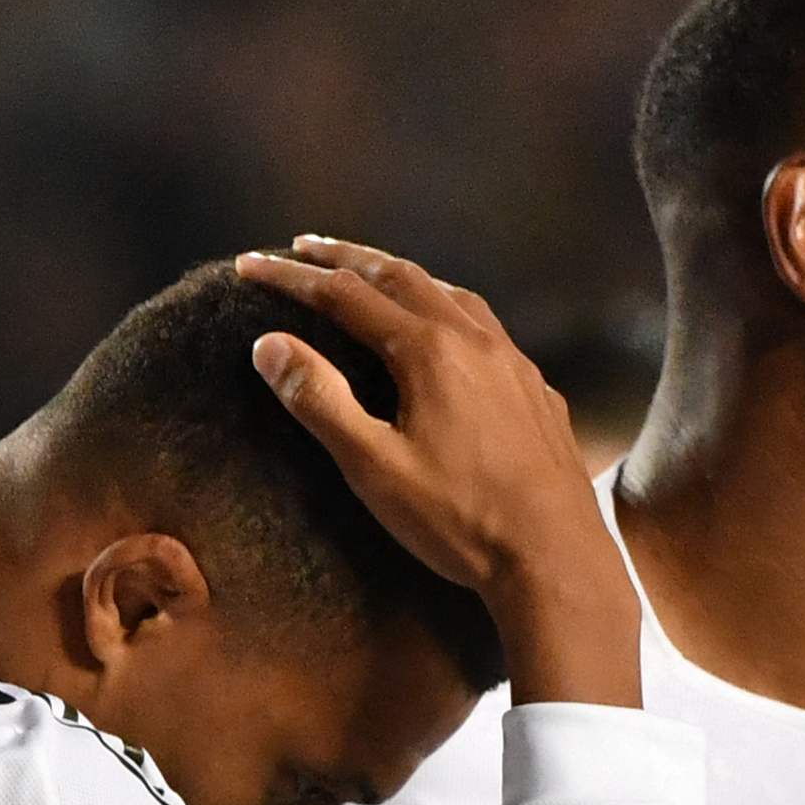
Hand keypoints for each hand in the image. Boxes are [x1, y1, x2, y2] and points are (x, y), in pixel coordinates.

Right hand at [231, 237, 636, 704]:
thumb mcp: (374, 468)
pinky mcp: (537, 390)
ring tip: (372, 274)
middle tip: (304, 247)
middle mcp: (475, 340)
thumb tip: (269, 344)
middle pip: (401, 276)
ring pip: (451, 294)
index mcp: (428, 350)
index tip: (249, 266)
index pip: (344, 295)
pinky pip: (486, 327)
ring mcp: (513, 362)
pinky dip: (448, 308)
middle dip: (347, 257)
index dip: (292, 278)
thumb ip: (320, 401)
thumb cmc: (459, 520)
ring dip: (403, 276)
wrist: (556, 557)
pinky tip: (448, 333)